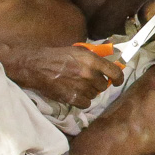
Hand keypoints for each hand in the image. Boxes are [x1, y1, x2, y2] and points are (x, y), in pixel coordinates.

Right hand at [8, 46, 123, 108]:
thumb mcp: (79, 51)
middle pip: (103, 85)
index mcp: (92, 60)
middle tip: (88, 80)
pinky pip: (86, 103)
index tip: (117, 81)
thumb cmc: (57, 56)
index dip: (119, 78)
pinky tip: (74, 94)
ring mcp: (80, 87)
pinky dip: (82, 101)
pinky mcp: (72, 98)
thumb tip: (110, 62)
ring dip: (89, 92)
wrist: (36, 66)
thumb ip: (95, 57)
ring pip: (94, 95)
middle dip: (98, 84)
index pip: (115, 72)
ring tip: (78, 86)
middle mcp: (89, 74)